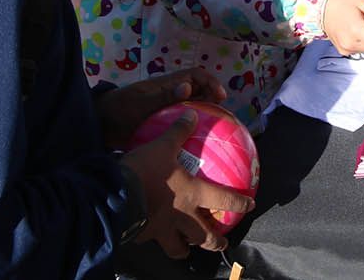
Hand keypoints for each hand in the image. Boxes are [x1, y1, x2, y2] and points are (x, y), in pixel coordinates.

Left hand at [97, 68, 227, 150]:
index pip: (195, 75)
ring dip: (203, 114)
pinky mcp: (161, 124)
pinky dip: (191, 128)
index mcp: (167, 85)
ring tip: (214, 130)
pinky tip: (196, 142)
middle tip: (221, 116)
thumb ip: (164, 96)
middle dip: (212, 99)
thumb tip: (188, 86)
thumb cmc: (119, 109)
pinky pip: (181, 123)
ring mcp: (166, 109)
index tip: (221, 96)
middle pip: (198, 91)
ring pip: (191, 107)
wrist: (100, 125)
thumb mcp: (142, 103)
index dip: (210, 82)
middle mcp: (170, 95)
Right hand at [119, 110, 253, 255]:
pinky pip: (153, 242)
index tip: (249, 206)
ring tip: (188, 248)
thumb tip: (191, 114)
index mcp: (192, 194)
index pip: (224, 201)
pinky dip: (157, 241)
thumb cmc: (144, 170)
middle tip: (222, 243)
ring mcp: (163, 229)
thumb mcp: (162, 145)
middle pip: (205, 237)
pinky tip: (154, 236)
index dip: (239, 205)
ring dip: (186, 248)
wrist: (114, 194)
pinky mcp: (144, 235)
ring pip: (179, 249)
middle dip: (216, 242)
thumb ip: (179, 131)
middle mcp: (182, 216)